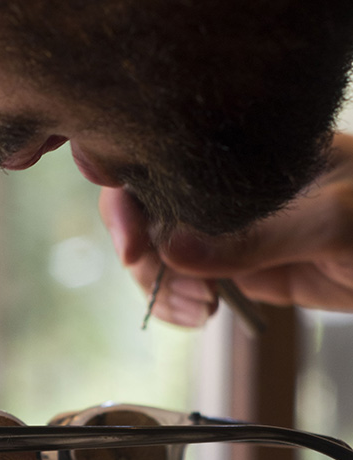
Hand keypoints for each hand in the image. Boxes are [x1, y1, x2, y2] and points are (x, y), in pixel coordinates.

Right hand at [100, 133, 352, 326]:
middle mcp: (223, 180)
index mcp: (243, 145)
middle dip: (139, 245)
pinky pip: (184, 279)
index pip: (162, 152)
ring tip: (199, 309)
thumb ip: (255, 237)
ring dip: (160, 283)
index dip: (129, 189)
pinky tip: (201, 314)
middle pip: (143, 202)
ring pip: (157, 247)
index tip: (134, 236)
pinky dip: (179, 301)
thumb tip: (172, 248)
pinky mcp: (235, 262)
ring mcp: (226, 223)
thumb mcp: (330, 221)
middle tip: (159, 277)